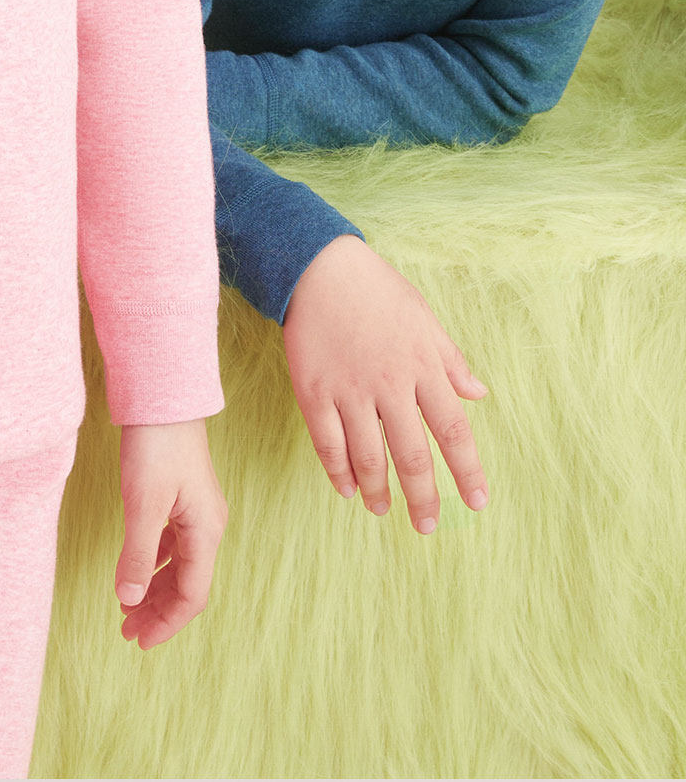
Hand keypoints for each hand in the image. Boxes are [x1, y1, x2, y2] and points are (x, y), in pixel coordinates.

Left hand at [114, 418, 227, 648]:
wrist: (164, 396)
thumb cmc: (156, 444)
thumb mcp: (142, 503)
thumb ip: (137, 554)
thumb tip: (128, 600)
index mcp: (205, 531)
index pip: (192, 595)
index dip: (166, 623)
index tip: (139, 641)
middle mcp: (207, 525)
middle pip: (186, 584)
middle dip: (157, 611)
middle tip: (126, 631)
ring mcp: (196, 511)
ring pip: (178, 565)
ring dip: (154, 589)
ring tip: (126, 608)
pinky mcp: (182, 498)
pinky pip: (171, 544)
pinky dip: (153, 562)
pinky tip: (135, 570)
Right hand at [282, 234, 488, 532]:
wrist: (318, 267)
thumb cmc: (376, 289)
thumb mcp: (424, 318)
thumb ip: (450, 360)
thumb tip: (479, 394)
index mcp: (422, 367)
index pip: (453, 431)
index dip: (467, 471)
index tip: (477, 502)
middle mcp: (389, 385)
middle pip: (412, 455)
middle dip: (423, 497)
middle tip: (427, 525)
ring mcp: (350, 391)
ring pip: (369, 457)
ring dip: (379, 490)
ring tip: (384, 510)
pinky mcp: (314, 391)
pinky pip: (328, 443)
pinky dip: (339, 471)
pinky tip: (348, 488)